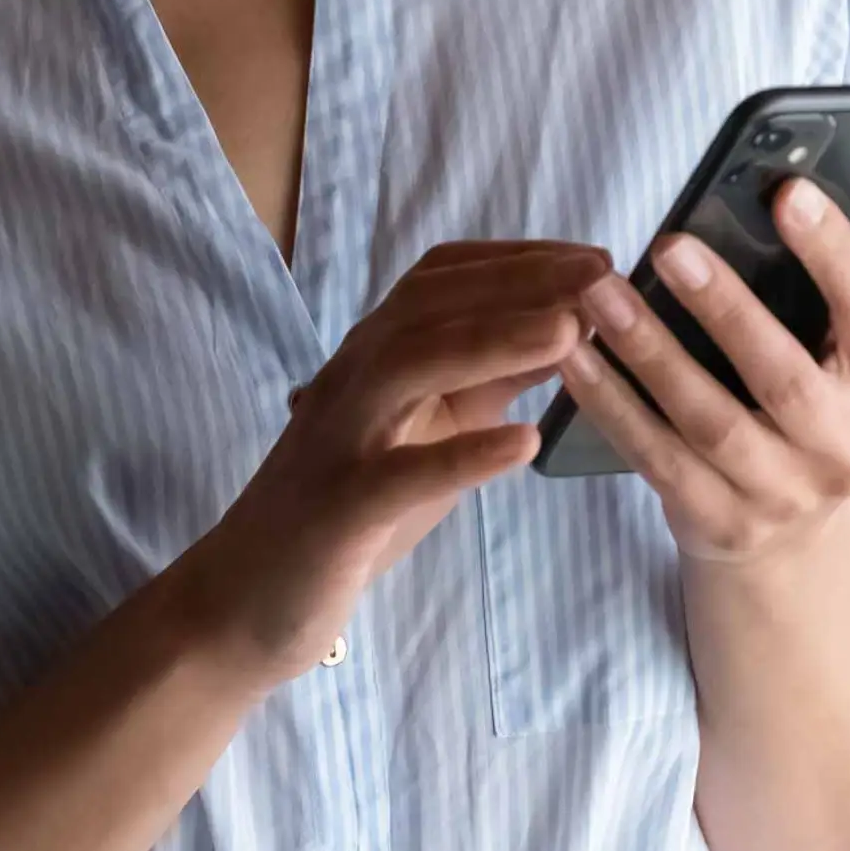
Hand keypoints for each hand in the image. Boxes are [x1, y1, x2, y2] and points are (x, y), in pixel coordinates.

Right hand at [174, 236, 608, 684]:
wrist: (246, 595)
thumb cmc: (351, 507)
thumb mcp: (427, 429)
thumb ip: (484, 380)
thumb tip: (565, 327)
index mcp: (374, 355)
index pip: (442, 277)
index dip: (520, 257)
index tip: (594, 255)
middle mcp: (352, 378)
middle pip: (431, 305)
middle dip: (521, 282)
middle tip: (603, 274)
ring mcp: (340, 439)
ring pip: (411, 365)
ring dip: (494, 340)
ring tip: (572, 330)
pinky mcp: (338, 508)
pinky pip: (399, 475)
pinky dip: (462, 455)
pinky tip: (524, 444)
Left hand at [557, 180, 849, 565]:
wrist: (792, 538)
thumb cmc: (822, 408)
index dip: (834, 250)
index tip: (787, 192)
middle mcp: (846, 449)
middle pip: (783, 375)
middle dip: (725, 306)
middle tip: (670, 245)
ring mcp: (781, 494)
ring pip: (708, 419)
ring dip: (649, 351)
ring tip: (600, 293)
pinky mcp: (719, 520)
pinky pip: (655, 457)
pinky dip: (611, 405)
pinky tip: (576, 357)